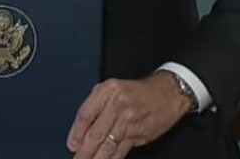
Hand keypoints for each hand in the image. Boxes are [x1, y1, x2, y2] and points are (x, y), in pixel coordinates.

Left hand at [66, 71, 190, 157]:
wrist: (168, 93)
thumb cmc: (137, 91)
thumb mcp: (112, 88)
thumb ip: (96, 104)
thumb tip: (81, 128)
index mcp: (108, 91)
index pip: (86, 114)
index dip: (76, 132)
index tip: (71, 145)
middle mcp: (118, 105)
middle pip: (95, 133)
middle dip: (84, 150)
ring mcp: (129, 121)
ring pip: (108, 144)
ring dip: (96, 157)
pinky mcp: (139, 134)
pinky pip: (121, 150)